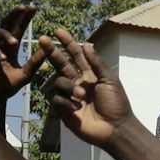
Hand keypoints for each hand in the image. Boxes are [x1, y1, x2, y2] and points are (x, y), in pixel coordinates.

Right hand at [0, 5, 46, 104]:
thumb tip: (48, 49)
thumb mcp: (25, 74)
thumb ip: (35, 62)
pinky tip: (2, 58)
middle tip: (23, 7)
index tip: (34, 7)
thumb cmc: (9, 87)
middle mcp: (0, 44)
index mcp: (11, 47)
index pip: (19, 28)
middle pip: (6, 23)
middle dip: (14, 14)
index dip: (25, 17)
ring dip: (5, 36)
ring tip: (15, 44)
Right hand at [42, 33, 134, 147]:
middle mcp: (77, 83)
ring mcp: (70, 96)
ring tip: (82, 96)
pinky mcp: (64, 110)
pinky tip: (77, 108)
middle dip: (52, 51)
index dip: (67, 43)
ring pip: (59, 82)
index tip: (58, 31)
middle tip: (42, 39)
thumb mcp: (109, 79)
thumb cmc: (116, 104)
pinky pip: (56, 99)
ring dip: (69, 87)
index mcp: (89, 74)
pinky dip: (66, 101)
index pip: (76, 55)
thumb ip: (97, 62)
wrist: (115, 128)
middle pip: (61, 64)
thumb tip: (87, 43)